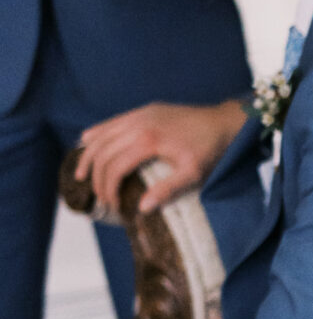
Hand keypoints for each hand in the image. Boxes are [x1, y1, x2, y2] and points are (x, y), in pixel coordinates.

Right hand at [74, 97, 249, 212]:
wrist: (224, 122)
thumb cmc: (210, 150)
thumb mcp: (193, 174)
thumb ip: (167, 190)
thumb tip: (141, 208)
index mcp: (149, 140)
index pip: (116, 167)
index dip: (109, 189)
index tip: (113, 206)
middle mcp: (139, 123)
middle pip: (103, 151)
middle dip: (97, 177)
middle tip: (100, 197)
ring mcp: (140, 114)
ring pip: (102, 134)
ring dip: (88, 155)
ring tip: (81, 174)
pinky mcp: (144, 110)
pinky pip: (113, 121)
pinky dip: (97, 132)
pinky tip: (86, 141)